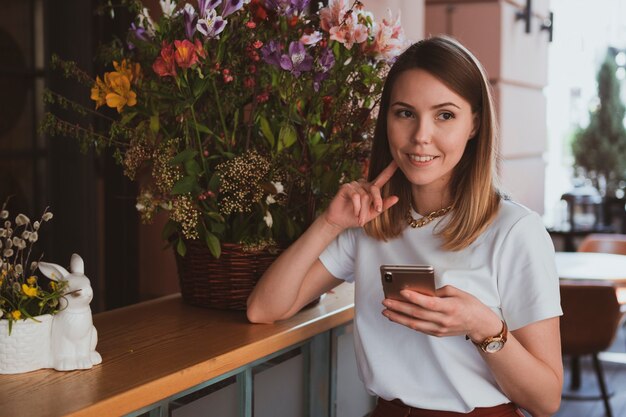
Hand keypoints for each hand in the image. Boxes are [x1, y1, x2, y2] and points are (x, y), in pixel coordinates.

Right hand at [323, 161, 398, 229]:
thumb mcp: (372, 213)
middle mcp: (363, 184)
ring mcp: (354, 184)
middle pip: (375, 189)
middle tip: (375, 212)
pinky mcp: (345, 187)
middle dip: (377, 202)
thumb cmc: (356, 217)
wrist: (340, 222)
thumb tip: (396, 198)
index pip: (382, 178)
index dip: (390, 169)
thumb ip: (384, 206)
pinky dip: (357, 207)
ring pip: (364, 196)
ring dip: (363, 210)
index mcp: (371, 189)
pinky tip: (355, 212)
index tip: (397, 161)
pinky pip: (355, 196)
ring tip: (360, 218)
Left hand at [381, 285, 502, 340]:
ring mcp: (440, 329)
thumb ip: (438, 291)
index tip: (402, 292)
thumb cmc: (470, 306)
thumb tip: (421, 291)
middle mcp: (444, 320)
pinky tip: (397, 317)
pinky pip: (419, 328)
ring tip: (386, 311)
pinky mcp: (437, 333)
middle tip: (386, 301)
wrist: (480, 324)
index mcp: (450, 307)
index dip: (415, 298)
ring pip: (414, 324)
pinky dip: (406, 322)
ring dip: (398, 317)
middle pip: (417, 314)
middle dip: (399, 307)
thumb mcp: (457, 292)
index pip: (429, 303)